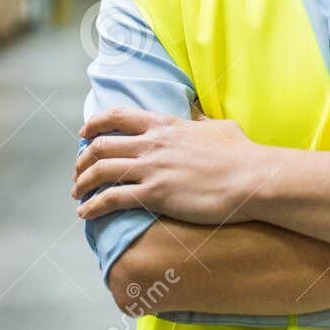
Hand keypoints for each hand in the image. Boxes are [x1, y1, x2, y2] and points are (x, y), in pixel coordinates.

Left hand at [74, 107, 263, 224]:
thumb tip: (198, 115)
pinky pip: (112, 199)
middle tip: (78, 172)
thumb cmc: (241, 155)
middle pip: (101, 145)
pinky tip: (85, 213)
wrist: (251, 178)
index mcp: (165, 125)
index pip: (118, 116)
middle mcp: (152, 144)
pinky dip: (93, 206)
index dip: (95, 123)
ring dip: (82, 182)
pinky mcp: (155, 195)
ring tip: (77, 193)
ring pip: (101, 171)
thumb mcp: (219, 128)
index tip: (84, 132)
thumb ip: (201, 121)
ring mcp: (152, 169)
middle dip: (82, 159)